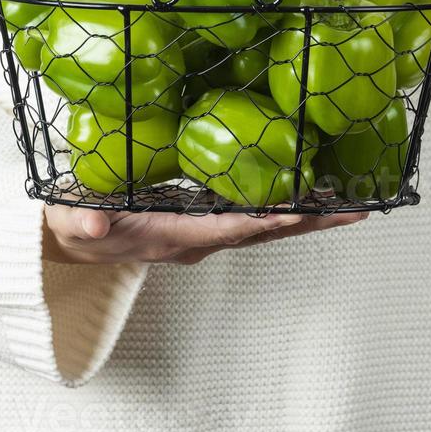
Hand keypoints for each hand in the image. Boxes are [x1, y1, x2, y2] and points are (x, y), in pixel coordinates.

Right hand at [42, 203, 368, 265]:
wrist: (77, 240)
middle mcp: (198, 240)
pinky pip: (257, 215)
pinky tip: (315, 192)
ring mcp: (206, 233)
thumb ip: (83, 222)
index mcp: (170, 236)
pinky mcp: (208, 221)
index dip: (262, 221)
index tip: (297, 213)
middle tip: (357, 210)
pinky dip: (289, 206)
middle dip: (310, 222)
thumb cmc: (77, 224)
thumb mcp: (73, 221)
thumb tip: (95, 227)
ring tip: (352, 200)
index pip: (225, 228)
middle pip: (264, 232)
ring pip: (267, 226)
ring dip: (309, 216)